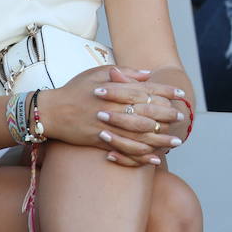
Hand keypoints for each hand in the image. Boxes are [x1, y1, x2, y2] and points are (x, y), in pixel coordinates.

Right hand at [40, 66, 178, 158]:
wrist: (50, 111)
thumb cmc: (74, 90)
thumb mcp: (95, 73)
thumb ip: (123, 73)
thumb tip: (147, 74)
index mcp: (112, 89)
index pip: (145, 88)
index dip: (164, 90)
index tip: (180, 93)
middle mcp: (112, 107)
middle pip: (146, 112)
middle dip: (166, 115)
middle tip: (181, 118)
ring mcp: (106, 126)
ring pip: (139, 134)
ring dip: (160, 139)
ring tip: (176, 142)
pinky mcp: (100, 141)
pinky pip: (125, 150)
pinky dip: (141, 155)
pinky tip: (154, 158)